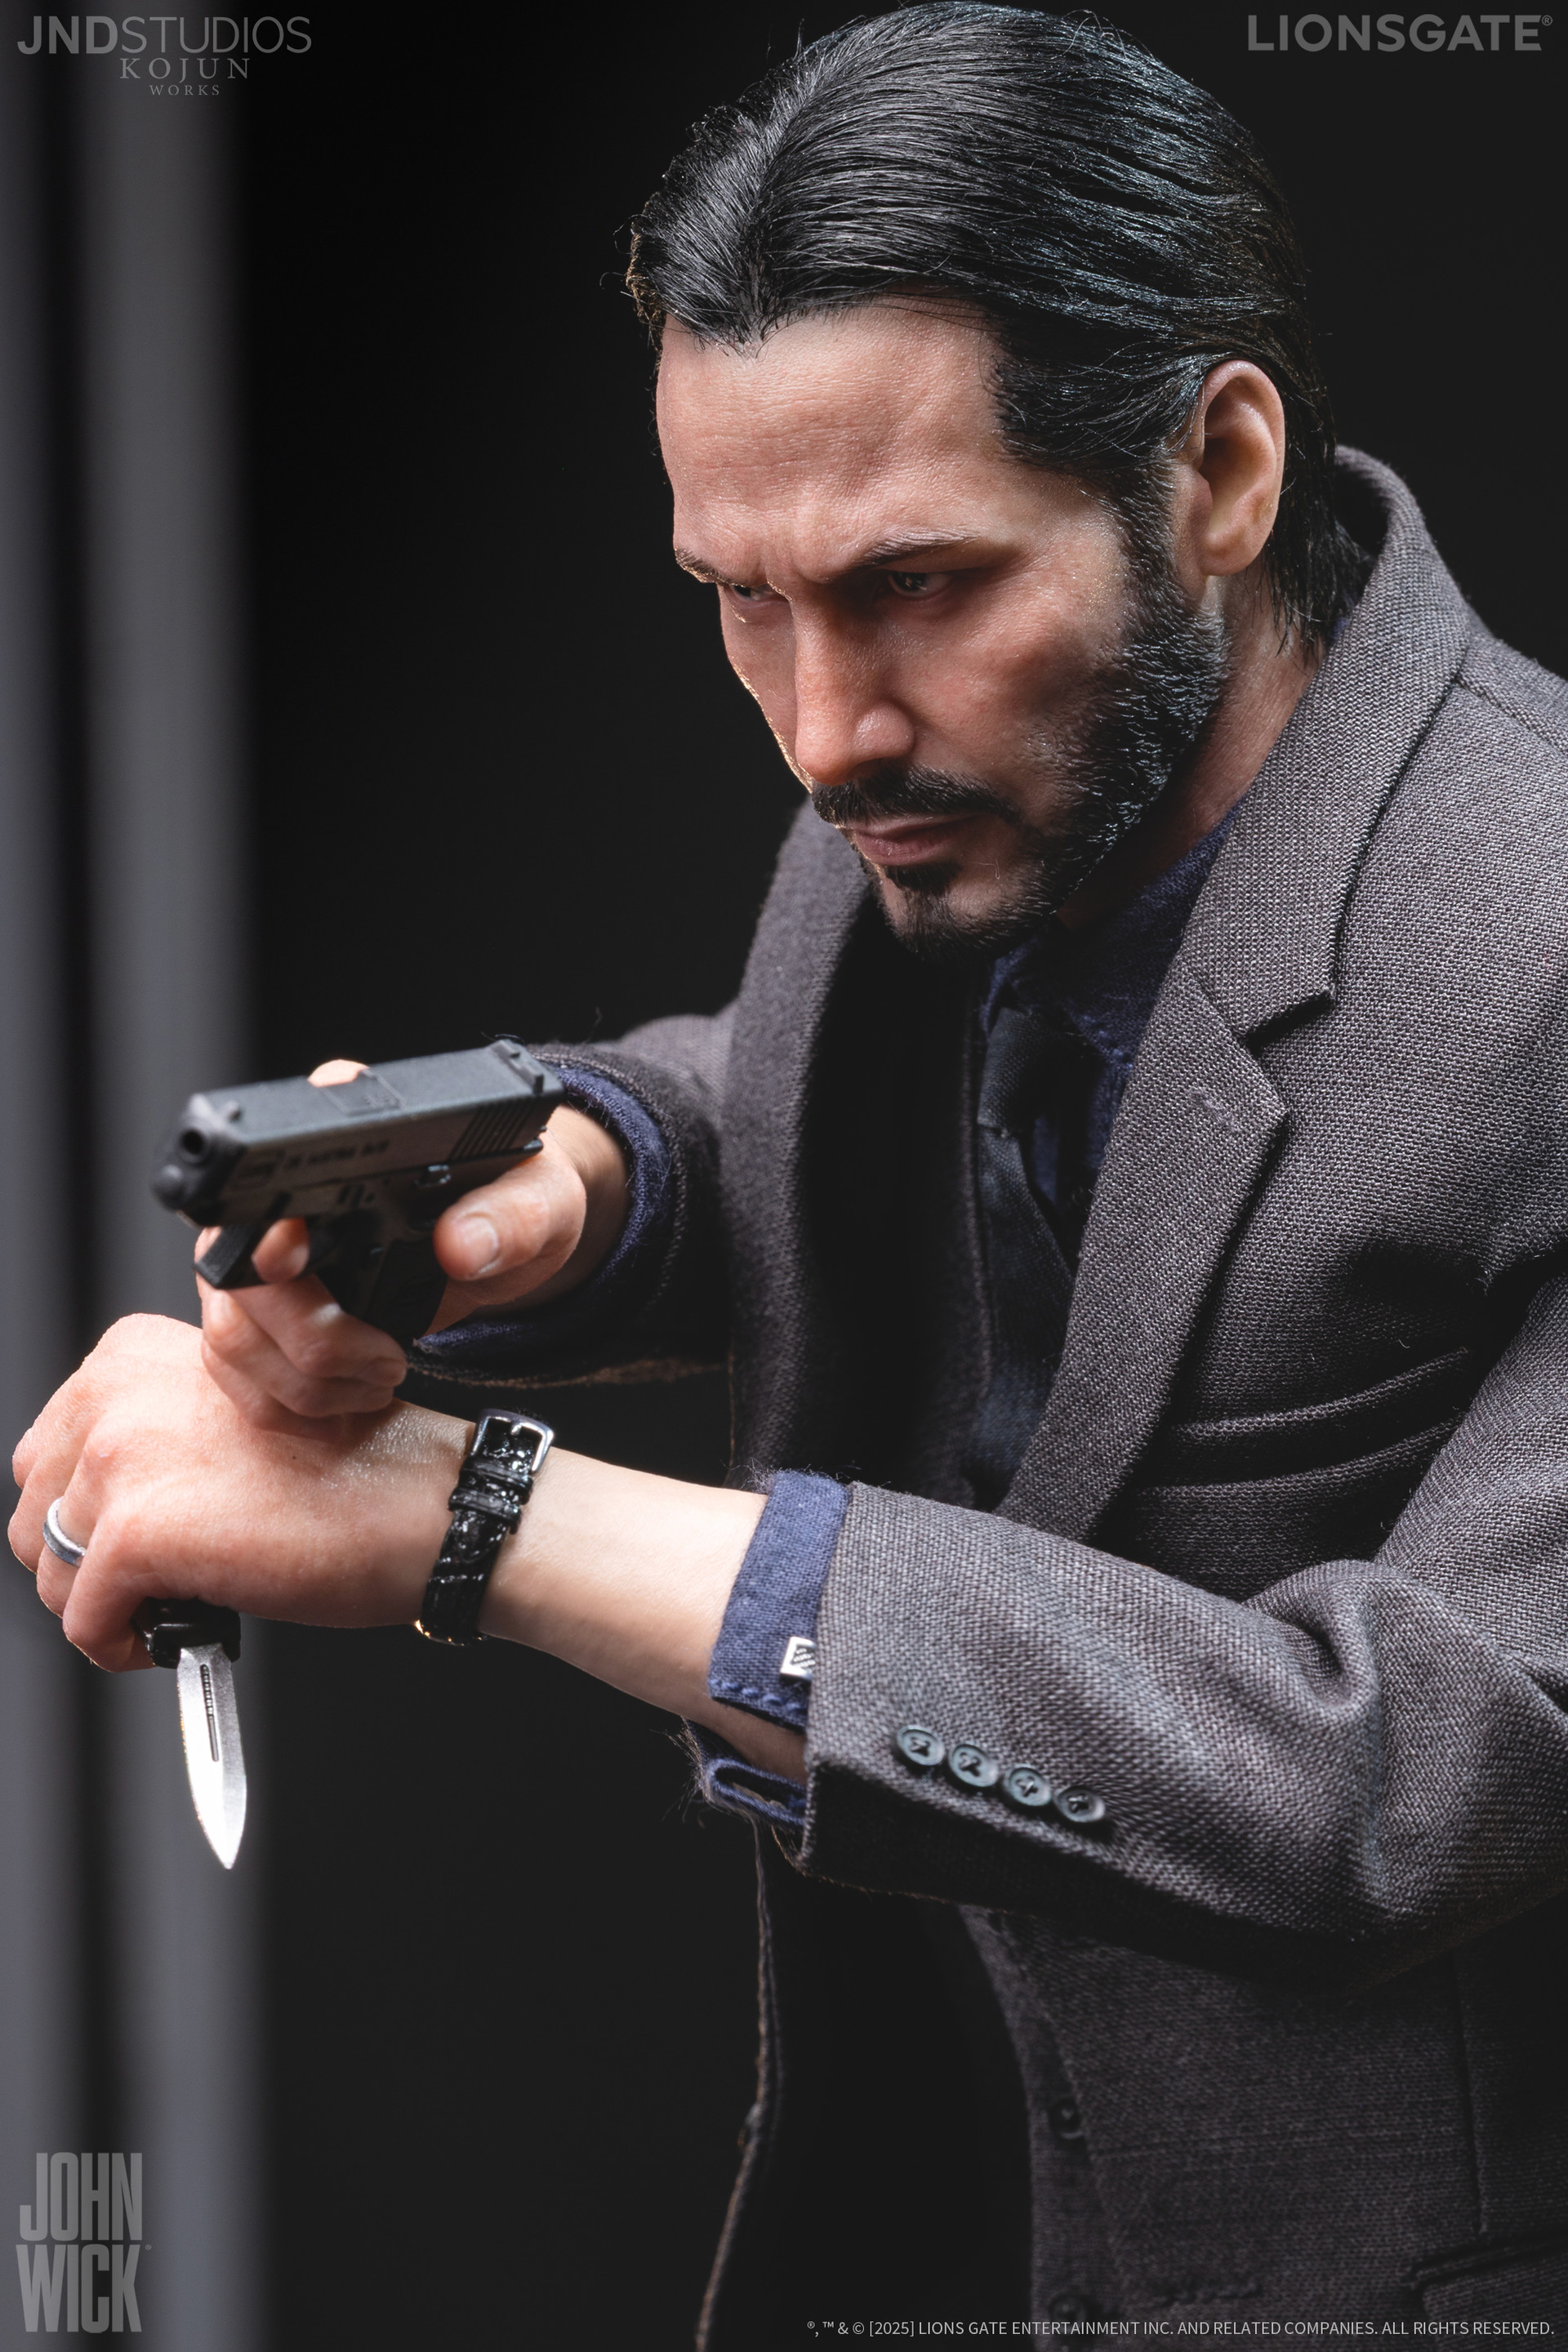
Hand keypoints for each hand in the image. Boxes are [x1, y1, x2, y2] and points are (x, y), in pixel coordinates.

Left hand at [10, 1313, 801, 1781]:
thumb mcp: (229, 1416)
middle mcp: (114, 1392)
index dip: (92, 1510)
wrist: (429, 1504)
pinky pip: (84, 1622)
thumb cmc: (356, 1467)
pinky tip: (185, 1635)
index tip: (143, 1535)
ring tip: (175, 1609)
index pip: (50, 1452)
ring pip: (51, 1571)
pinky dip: (124, 1648)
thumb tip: (95, 1506)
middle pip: (34, 1510)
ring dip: (105, 1607)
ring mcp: (122, 1460)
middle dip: (83, 1561)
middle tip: (154, 1584)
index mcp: (132, 1352)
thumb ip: (154, 1437)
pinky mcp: (137, 1533)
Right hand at [198, 1059, 630, 1421]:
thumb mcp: (542, 1200)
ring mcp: (258, 1255)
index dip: (270, 1226)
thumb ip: (515, 1216)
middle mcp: (280, 1193)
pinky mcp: (261, 1312)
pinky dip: (288, 1404)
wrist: (506, 1244)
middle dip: (313, 1340)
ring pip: (229, 1335)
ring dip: (305, 1384)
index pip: (270, 1171)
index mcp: (342, 1136)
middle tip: (386, 1358)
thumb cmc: (515, 1202)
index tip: (296, 1261)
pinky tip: (344, 1398)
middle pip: (237, 1275)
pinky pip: (234, 1373)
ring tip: (377, 1378)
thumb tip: (463, 1243)